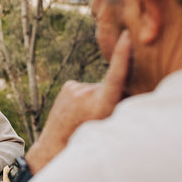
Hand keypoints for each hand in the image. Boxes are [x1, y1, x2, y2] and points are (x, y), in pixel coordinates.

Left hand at [27, 30, 131, 173]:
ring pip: (97, 86)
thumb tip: (127, 84)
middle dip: (112, 94)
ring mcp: (75, 88)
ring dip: (96, 96)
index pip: (115, 76)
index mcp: (100, 105)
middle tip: (99, 115)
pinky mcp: (69, 85)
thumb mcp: (108, 125)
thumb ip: (119, 105)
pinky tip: (77, 109)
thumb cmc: (87, 137)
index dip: (122, 55)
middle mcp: (87, 94)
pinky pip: (85, 86)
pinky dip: (85, 95)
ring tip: (85, 114)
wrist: (55, 144)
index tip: (126, 36)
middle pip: (111, 85)